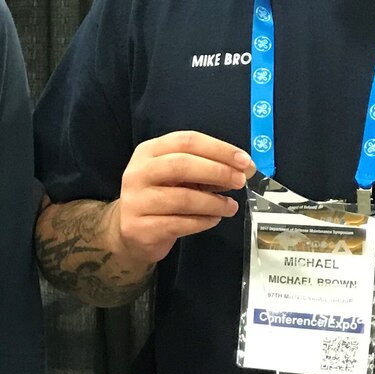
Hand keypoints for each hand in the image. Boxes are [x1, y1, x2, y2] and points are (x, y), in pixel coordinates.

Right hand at [113, 131, 254, 265]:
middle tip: (240, 181)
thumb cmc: (160, 197)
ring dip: (214, 202)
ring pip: (182, 198)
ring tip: (230, 206)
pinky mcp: (139, 227)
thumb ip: (205, 169)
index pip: (186, 141)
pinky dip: (202, 222)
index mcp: (149, 151)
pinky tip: (213, 219)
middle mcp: (138, 172)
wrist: (129, 232)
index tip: (244, 161)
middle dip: (217, 172)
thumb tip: (243, 169)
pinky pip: (179, 223)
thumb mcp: (177, 177)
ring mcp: (136, 201)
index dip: (219, 149)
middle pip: (181, 164)